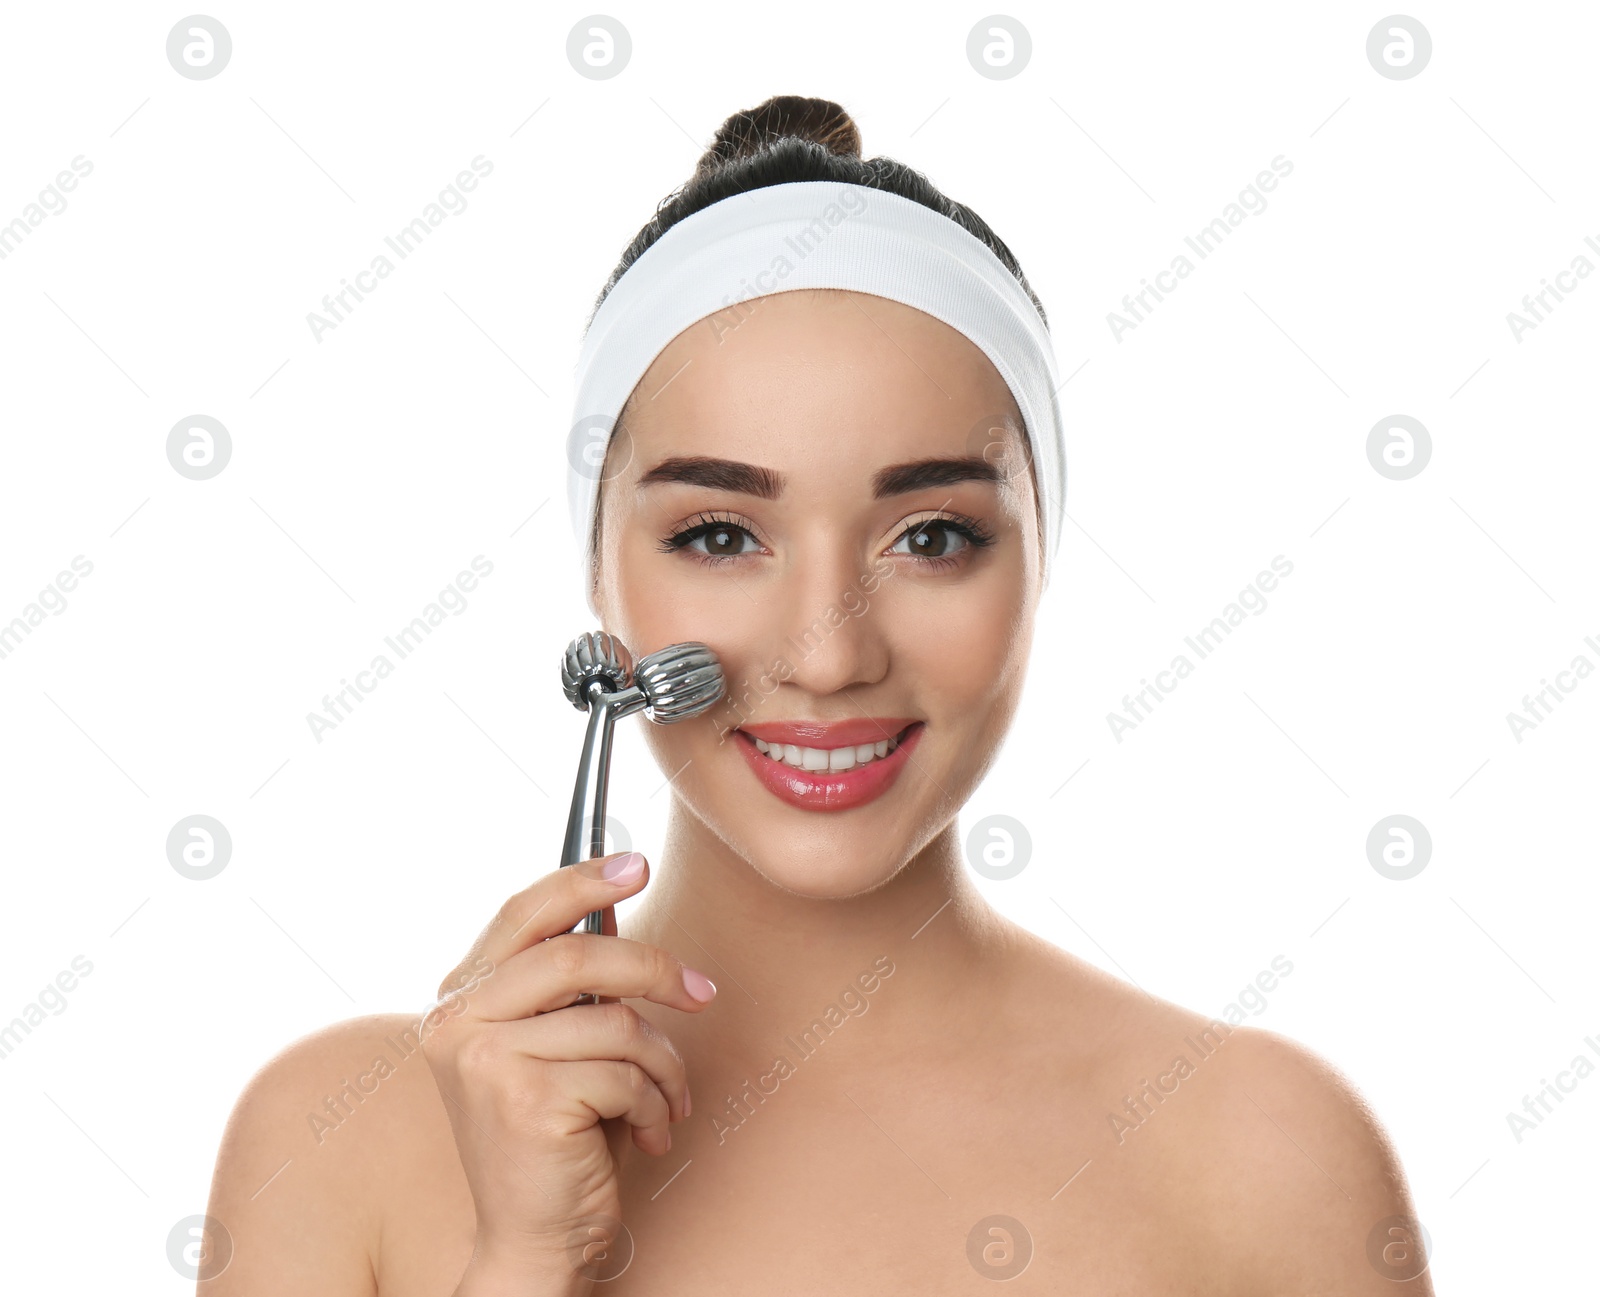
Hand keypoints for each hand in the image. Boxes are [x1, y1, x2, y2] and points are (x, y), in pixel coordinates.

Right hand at [421, 851, 717, 1283]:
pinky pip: (624, 1072)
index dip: (581, 881)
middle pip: (577, 955)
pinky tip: (648, 1132)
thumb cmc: (556, 1138)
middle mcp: (457, 1025)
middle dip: (655, 970)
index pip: (520, 914)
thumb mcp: (554, 1047)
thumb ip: (567, 986)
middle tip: (702, 993)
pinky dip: (655, 1103)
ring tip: (666, 1098)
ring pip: (614, 1022)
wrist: (534, 1242)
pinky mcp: (525, 1101)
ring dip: (663, 1064)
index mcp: (459, 1001)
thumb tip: (614, 908)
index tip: (635, 864)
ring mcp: (485, 1062)